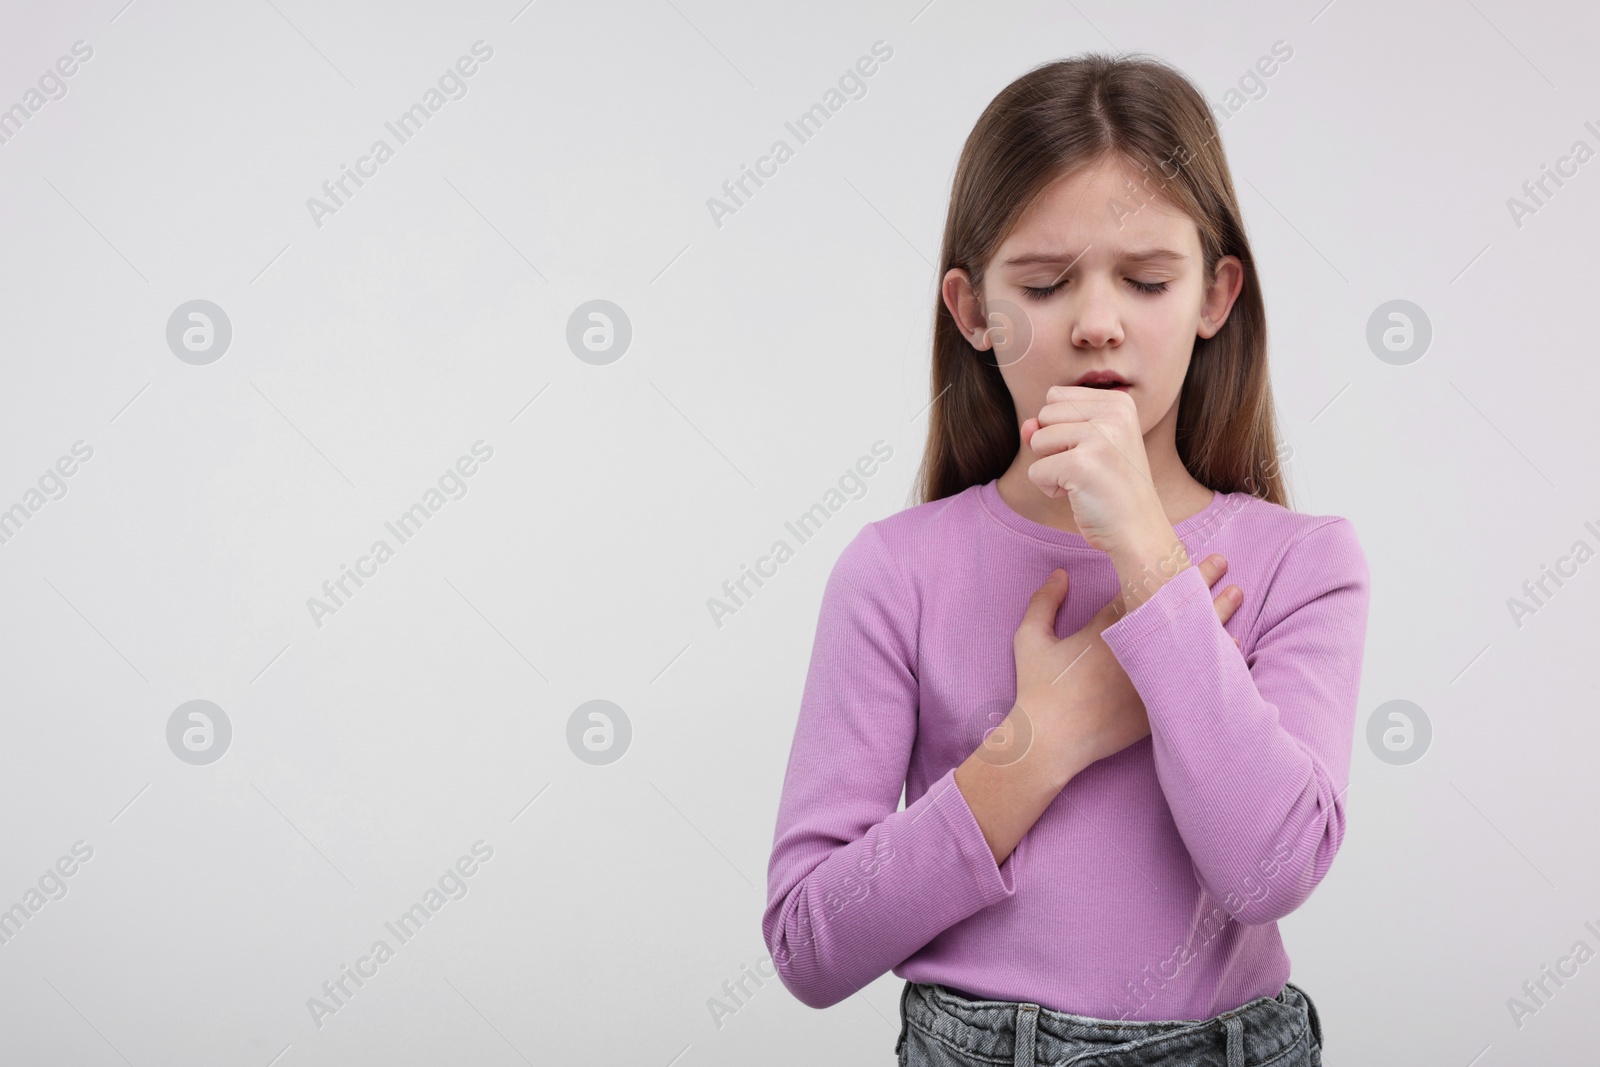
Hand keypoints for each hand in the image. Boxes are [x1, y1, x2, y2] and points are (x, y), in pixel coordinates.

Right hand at [1011, 553, 1242, 778]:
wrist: (1049, 741)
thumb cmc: (1036, 690)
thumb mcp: (1029, 640)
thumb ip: (1044, 602)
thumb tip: (1061, 573)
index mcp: (1105, 629)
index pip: (1142, 589)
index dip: (1164, 568)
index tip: (1182, 550)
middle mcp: (1134, 648)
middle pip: (1173, 608)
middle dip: (1199, 582)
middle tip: (1221, 561)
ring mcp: (1150, 678)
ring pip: (1190, 639)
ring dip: (1215, 615)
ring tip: (1236, 595)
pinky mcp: (1159, 705)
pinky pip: (1194, 678)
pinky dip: (1214, 661)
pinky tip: (1234, 647)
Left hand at [1021, 386, 1170, 557]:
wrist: (1138, 530)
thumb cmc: (1110, 488)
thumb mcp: (1084, 447)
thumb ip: (1050, 427)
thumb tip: (1026, 426)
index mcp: (1119, 402)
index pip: (1056, 396)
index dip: (1062, 428)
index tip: (1093, 451)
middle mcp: (1113, 412)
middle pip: (1044, 414)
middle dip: (1053, 446)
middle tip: (1088, 468)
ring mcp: (1099, 436)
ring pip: (1036, 440)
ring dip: (1051, 467)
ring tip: (1083, 480)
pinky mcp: (1081, 464)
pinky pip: (1036, 471)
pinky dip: (1049, 488)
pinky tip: (1079, 495)